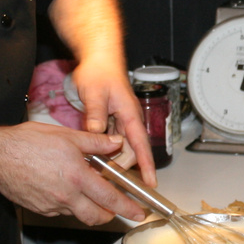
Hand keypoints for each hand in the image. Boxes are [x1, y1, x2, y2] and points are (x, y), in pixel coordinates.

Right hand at [0, 122, 147, 225]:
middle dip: (110, 216)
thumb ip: (95, 142)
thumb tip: (115, 143)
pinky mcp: (40, 209)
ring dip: (88, 207)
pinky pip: (61, 211)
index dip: (127, 208)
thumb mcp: (67, 136)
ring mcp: (52, 205)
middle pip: (97, 217)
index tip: (137, 213)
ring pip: (78, 214)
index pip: (110, 198)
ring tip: (86, 191)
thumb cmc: (26, 143)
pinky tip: (63, 188)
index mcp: (77, 177)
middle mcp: (66, 196)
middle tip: (116, 209)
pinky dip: (68, 204)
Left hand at [72, 55, 156, 184]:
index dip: (147, 165)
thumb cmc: (100, 72)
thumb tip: (96, 133)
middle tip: (102, 175)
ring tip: (95, 167)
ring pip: (120, 148)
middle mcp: (129, 121)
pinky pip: (111, 141)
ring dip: (111, 158)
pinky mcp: (112, 122)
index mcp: (130, 114)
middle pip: (130, 151)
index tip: (151, 182)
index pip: (141, 144)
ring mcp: (121, 122)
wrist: (98, 61)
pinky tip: (92, 155)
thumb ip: (96, 113)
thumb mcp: (94, 92)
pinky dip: (104, 150)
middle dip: (121, 166)